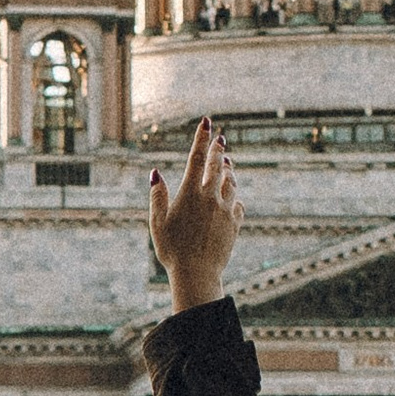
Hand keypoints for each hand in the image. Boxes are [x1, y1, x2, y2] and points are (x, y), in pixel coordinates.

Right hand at [150, 118, 240, 311]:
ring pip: (231, 183)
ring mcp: (225, 210)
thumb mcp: (157, 222)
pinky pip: (238, 205)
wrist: (197, 273)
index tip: (207, 122)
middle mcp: (210, 197)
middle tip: (220, 139)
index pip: (197, 158)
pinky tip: (233, 198)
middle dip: (218, 149)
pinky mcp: (235, 224)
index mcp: (190, 193)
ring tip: (227, 164)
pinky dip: (235, 198)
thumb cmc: (171, 250)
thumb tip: (156, 173)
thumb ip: (158, 196)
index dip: (202, 138)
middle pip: (217, 165)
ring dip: (229, 171)